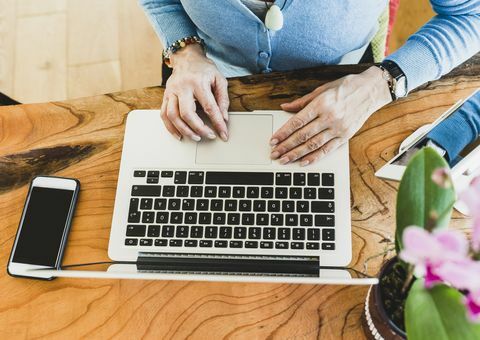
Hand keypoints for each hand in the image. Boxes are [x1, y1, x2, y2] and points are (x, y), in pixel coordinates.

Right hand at [161, 44, 228, 140]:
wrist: (187, 57)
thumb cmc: (204, 69)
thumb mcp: (219, 79)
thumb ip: (223, 99)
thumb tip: (224, 118)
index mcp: (198, 82)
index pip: (209, 107)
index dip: (217, 123)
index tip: (223, 134)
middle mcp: (182, 87)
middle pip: (187, 113)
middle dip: (199, 129)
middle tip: (209, 136)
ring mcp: (171, 92)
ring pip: (172, 116)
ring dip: (184, 130)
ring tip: (195, 137)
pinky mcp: (165, 96)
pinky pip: (164, 114)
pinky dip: (170, 127)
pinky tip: (179, 134)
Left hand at [270, 66, 391, 165]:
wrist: (372, 90)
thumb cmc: (347, 87)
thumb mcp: (322, 89)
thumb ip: (302, 101)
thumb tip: (285, 107)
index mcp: (321, 104)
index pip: (297, 122)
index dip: (283, 133)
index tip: (273, 140)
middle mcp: (329, 117)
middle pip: (303, 136)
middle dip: (286, 146)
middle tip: (274, 153)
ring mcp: (338, 128)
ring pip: (313, 145)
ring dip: (296, 154)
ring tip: (285, 159)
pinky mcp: (345, 136)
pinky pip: (327, 149)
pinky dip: (314, 157)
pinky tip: (303, 162)